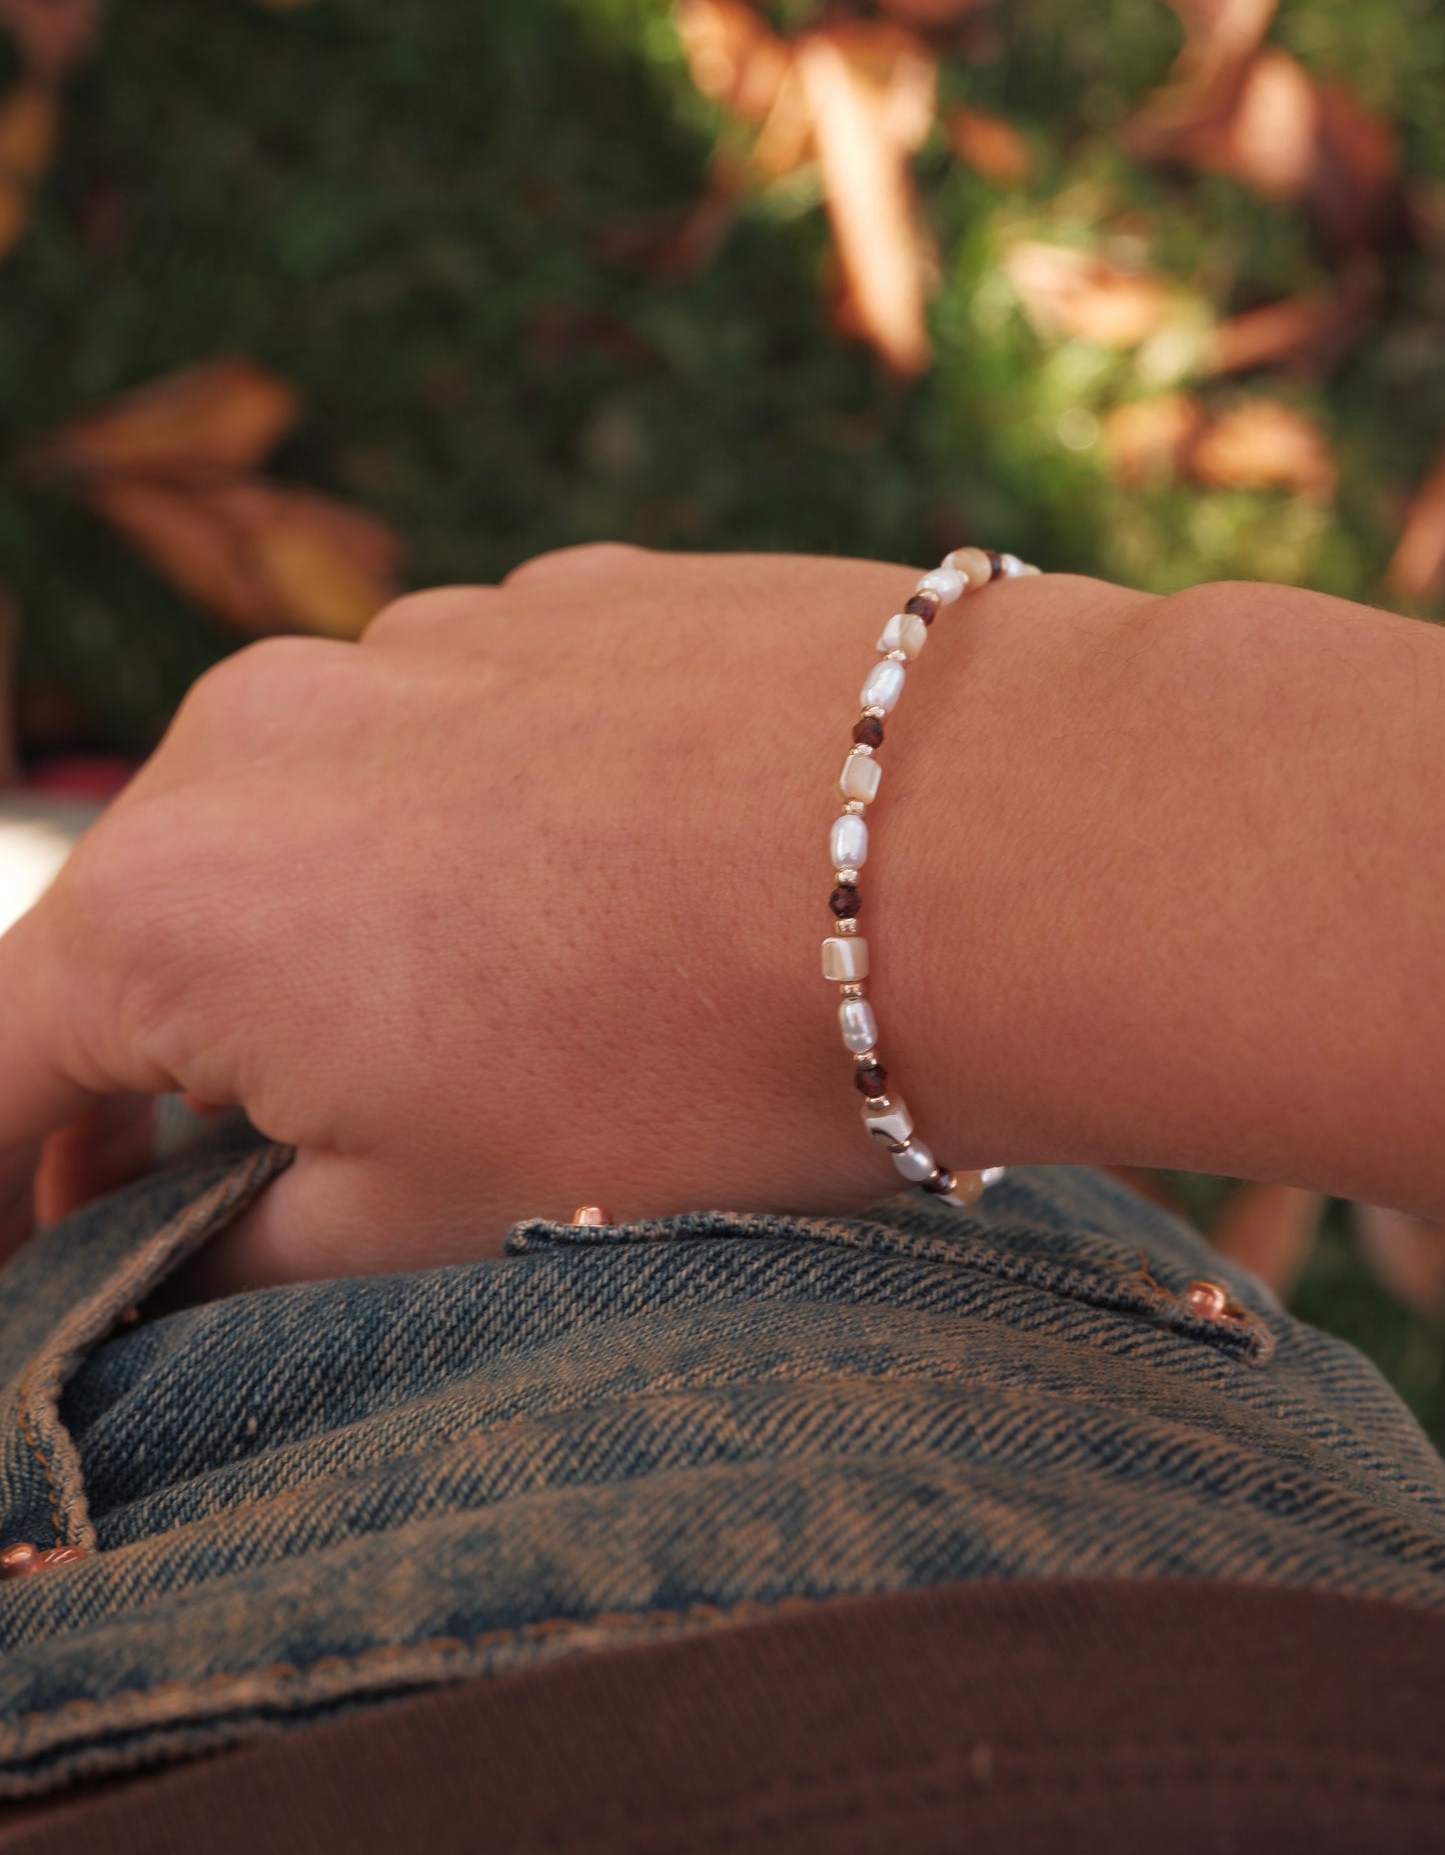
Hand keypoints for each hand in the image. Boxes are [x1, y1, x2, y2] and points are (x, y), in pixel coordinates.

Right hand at [0, 544, 1062, 1287]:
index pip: (8, 1057)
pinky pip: (457, 741)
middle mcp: (256, 731)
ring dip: (342, 938)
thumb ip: (242, 1254)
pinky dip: (472, 835)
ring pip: (315, 822)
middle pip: (156, 926)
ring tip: (491, 1039)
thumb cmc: (693, 1061)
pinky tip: (609, 904)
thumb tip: (174, 1257)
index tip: (42, 1247)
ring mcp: (413, 639)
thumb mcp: (436, 1222)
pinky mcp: (553, 597)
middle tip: (253, 1190)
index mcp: (176, 896)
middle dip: (179, 1069)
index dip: (8, 1180)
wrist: (979, 840)